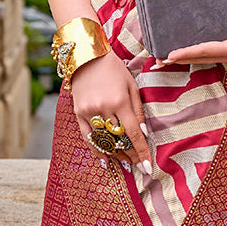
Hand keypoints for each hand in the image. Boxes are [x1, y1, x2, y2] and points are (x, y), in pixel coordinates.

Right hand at [69, 52, 152, 170]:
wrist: (88, 57)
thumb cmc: (115, 71)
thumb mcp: (132, 87)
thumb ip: (138, 111)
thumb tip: (144, 134)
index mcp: (120, 101)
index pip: (133, 133)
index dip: (141, 152)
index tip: (148, 166)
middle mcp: (103, 109)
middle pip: (119, 140)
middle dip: (131, 155)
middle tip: (139, 167)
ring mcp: (89, 112)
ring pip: (104, 141)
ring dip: (116, 155)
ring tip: (126, 164)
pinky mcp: (78, 113)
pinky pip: (88, 137)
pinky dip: (96, 150)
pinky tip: (105, 161)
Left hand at [161, 8, 226, 71]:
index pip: (207, 51)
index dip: (187, 52)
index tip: (169, 55)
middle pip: (201, 57)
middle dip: (180, 58)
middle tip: (158, 60)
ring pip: (206, 56)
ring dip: (188, 56)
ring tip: (169, 55)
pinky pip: (215, 53)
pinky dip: (201, 53)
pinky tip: (196, 50)